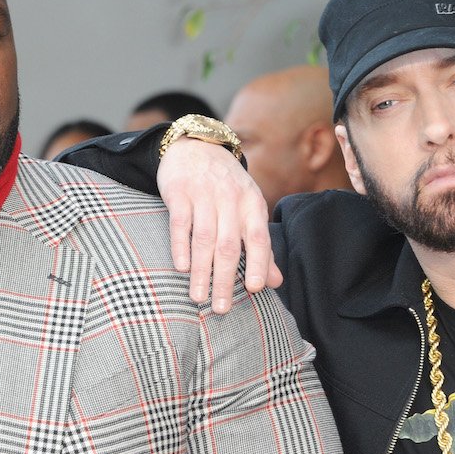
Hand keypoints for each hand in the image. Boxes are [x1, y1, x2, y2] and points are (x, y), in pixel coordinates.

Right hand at [158, 138, 280, 312]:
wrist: (197, 145)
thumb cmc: (227, 186)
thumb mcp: (249, 209)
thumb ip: (261, 246)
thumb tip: (275, 282)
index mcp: (252, 204)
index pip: (259, 237)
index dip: (258, 263)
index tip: (254, 289)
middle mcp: (230, 199)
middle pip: (229, 245)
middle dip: (225, 279)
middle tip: (220, 308)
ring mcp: (203, 195)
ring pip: (204, 238)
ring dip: (201, 271)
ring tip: (199, 297)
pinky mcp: (179, 193)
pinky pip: (180, 224)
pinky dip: (181, 247)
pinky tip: (181, 268)